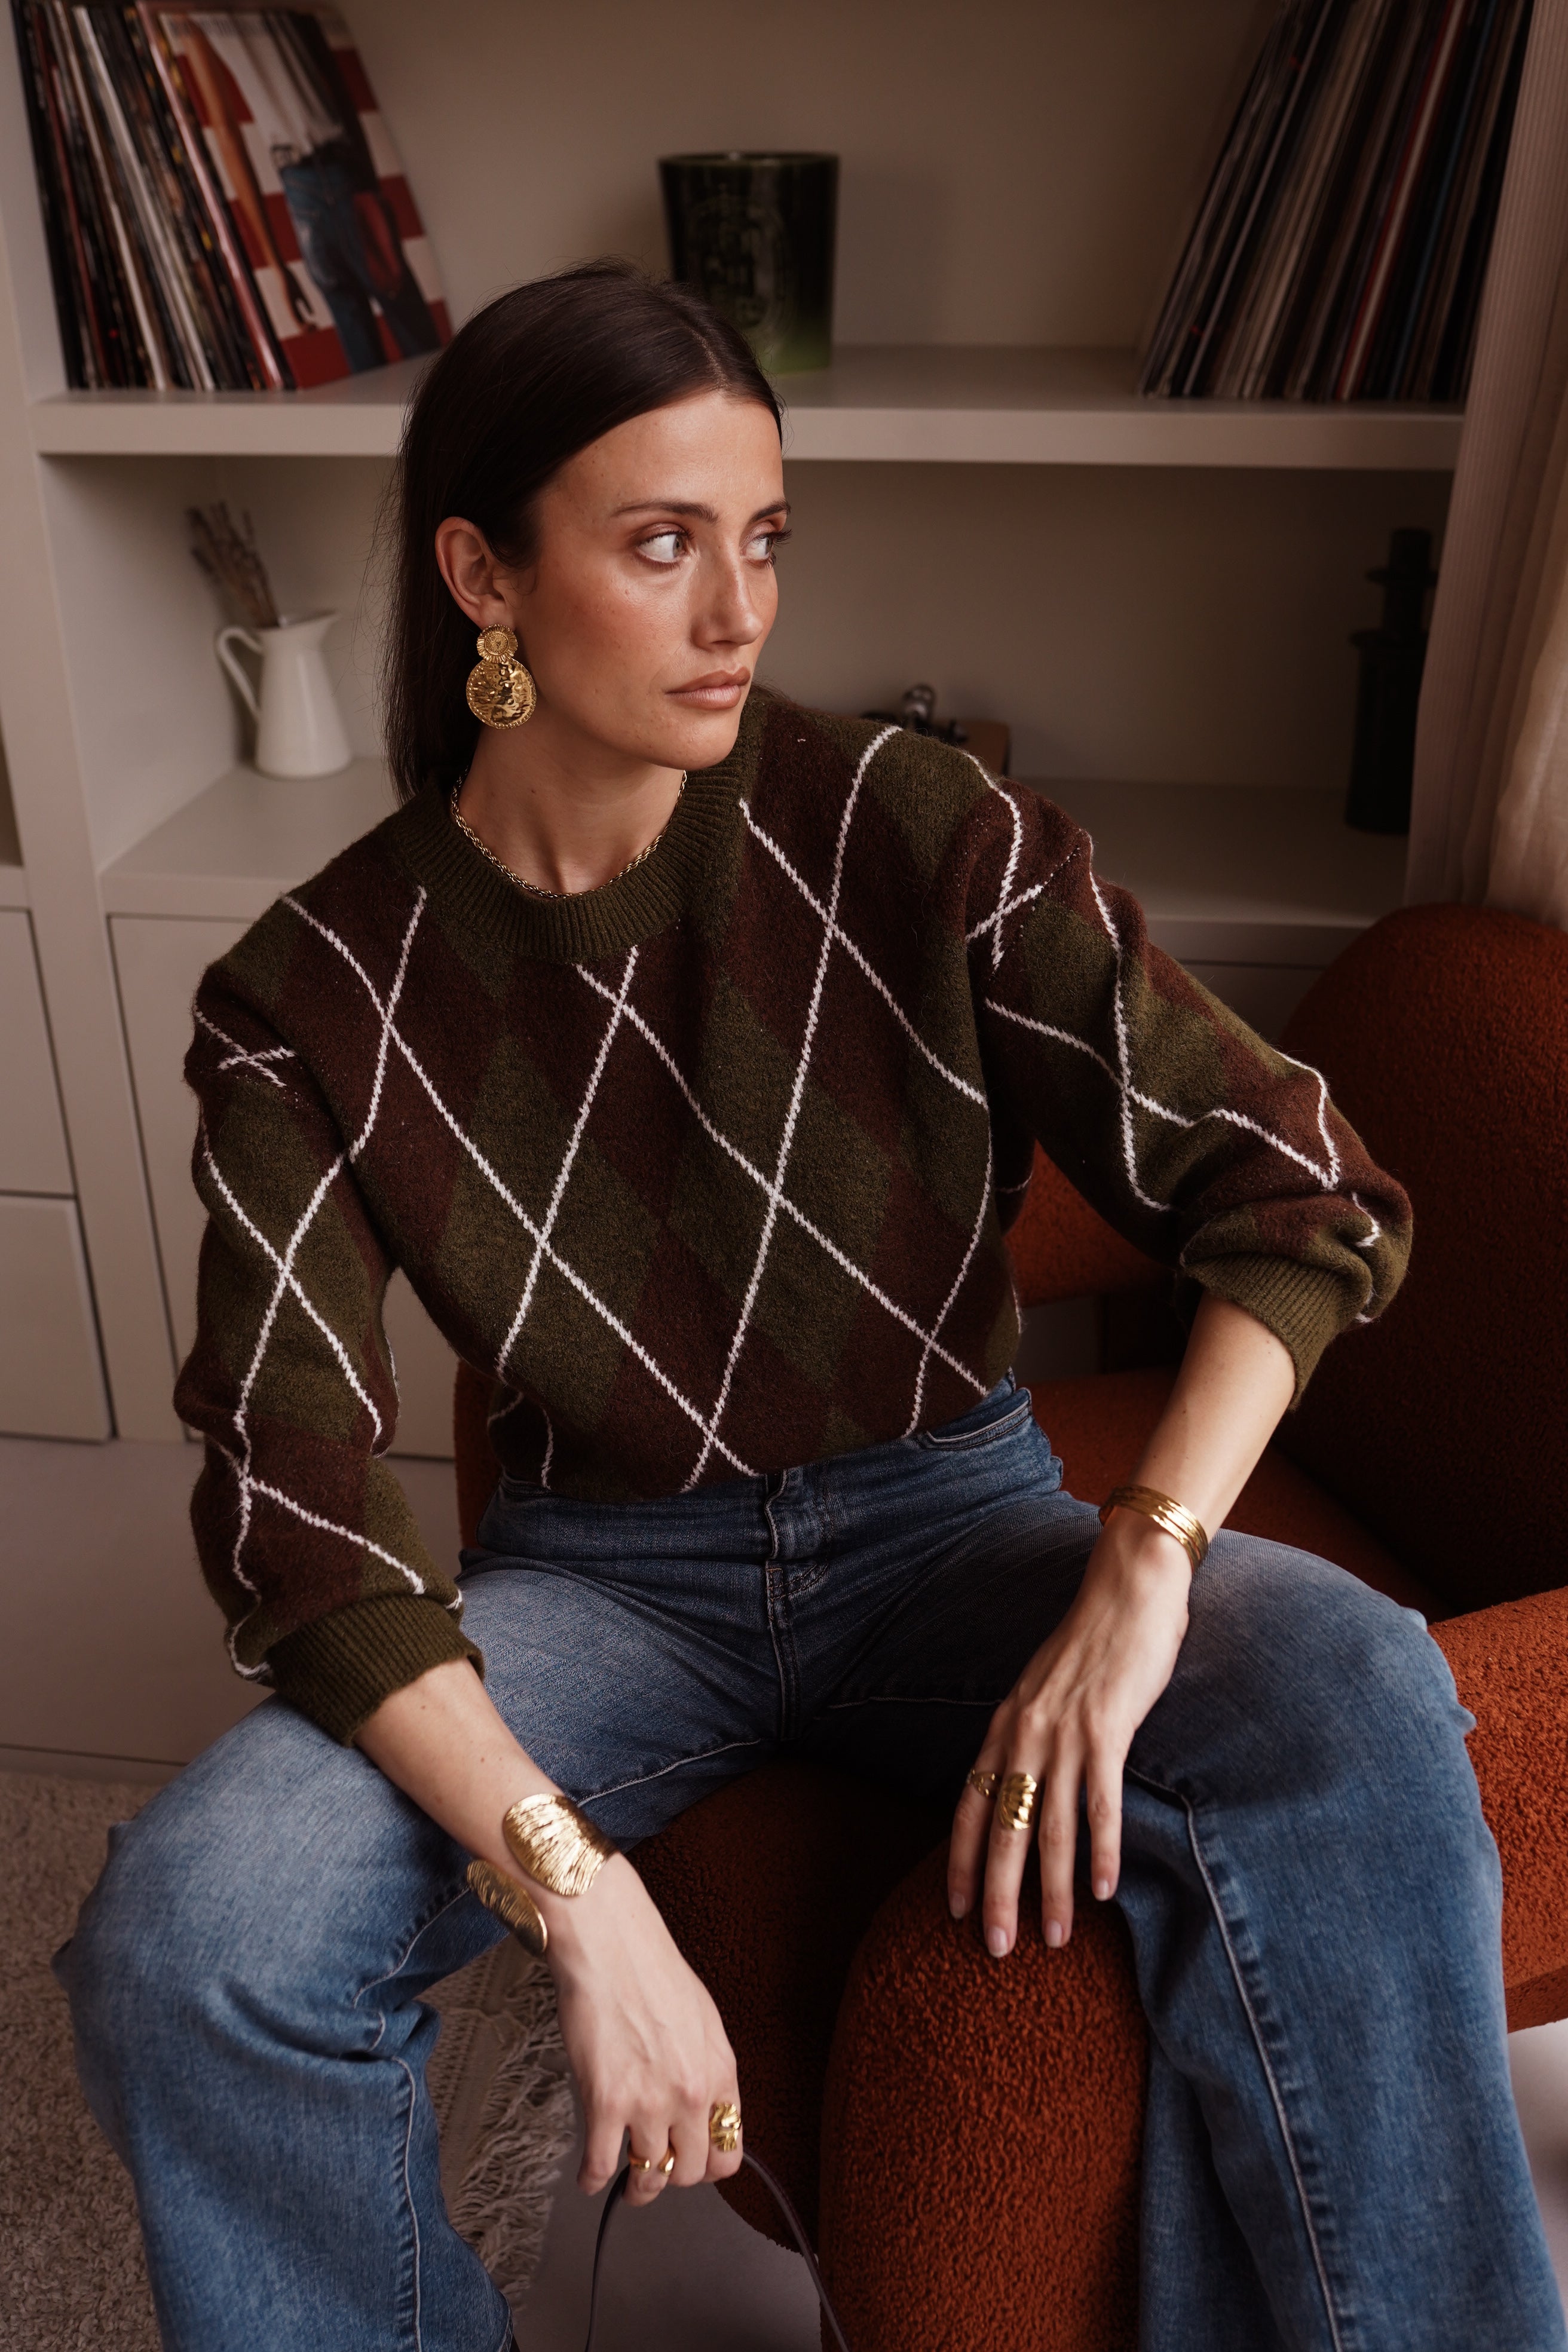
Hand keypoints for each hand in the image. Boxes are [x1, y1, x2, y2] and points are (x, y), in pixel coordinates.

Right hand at [545, 1854, 742, 2206]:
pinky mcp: (606, 2104)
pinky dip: (592, 2180)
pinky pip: (601, 2165)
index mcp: (719, 2072)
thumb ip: (706, 2066)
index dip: (709, 2164)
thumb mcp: (702, 2019)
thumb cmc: (650, 1970)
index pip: (729, 2151)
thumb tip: (702, 2102)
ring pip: (650, 2178)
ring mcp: (648, 2103)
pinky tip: (589, 2178)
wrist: (609, 1944)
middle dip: (674, 2178)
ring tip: (628, 2185)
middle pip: (692, 2173)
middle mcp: (690, 2094)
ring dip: (637, 2188)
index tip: (694, 2164)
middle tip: (658, 2173)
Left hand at [947, 1513, 1191, 1955]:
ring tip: (1052, 1938)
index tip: (952, 1909)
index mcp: (1003, 1725)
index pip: (967, 1805)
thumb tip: (1022, 1782)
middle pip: (1002, 1829)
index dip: (957, 1861)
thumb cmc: (1091, 1644)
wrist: (1127, 1591)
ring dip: (1051, 1889)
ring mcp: (1064, 1734)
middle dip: (996, 1893)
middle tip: (995, 1949)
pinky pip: (1100, 1804)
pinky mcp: (1107, 1732)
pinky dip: (1101, 1852)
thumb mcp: (1042, 1691)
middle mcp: (1023, 1734)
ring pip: (1051, 1829)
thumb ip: (1030, 1735)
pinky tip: (1101, 1891)